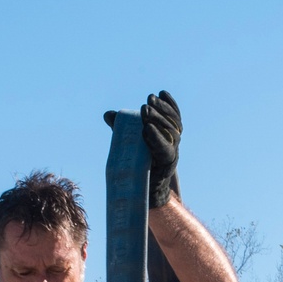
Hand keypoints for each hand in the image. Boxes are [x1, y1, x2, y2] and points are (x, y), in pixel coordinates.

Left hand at [104, 91, 181, 207]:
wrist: (145, 189)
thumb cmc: (140, 163)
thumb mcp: (131, 141)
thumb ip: (122, 127)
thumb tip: (107, 115)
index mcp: (170, 133)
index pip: (174, 114)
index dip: (170, 103)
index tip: (160, 92)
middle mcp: (175, 141)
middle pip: (171, 120)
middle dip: (160, 108)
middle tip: (147, 101)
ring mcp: (173, 151)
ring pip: (170, 132)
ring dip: (158, 119)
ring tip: (145, 111)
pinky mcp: (167, 163)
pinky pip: (164, 148)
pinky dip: (156, 137)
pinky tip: (147, 129)